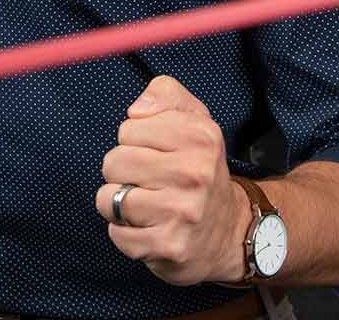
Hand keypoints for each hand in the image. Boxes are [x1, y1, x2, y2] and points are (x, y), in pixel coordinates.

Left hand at [96, 74, 250, 285]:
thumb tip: (137, 110)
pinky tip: (149, 229)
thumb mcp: (193, 119)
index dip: (135, 141)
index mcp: (200, 137)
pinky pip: (116, 234)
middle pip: (113, 162)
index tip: (157, 153)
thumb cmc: (198, 169)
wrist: (230, 231)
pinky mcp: (169, 246)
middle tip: (150, 182)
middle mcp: (195, 173)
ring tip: (147, 205)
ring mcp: (183, 212)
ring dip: (119, 204)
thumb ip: (165, 93)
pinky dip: (124, 233)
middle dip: (123, 172)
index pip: (128, 128)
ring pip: (108, 198)